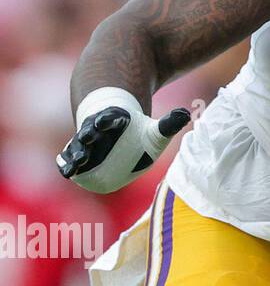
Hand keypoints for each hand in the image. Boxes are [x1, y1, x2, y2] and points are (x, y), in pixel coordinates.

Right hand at [57, 88, 189, 194]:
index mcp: (114, 119)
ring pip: (76, 145)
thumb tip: (187, 114)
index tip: (106, 120)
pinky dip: (66, 163)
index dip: (108, 118)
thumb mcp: (154, 130)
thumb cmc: (136, 131)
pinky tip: (67, 171)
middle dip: (88, 134)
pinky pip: (68, 158)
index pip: (110, 117)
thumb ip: (168, 124)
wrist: (113, 130)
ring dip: (75, 153)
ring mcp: (83, 141)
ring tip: (75, 163)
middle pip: (89, 130)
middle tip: (87, 138)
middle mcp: (95, 129)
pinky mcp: (76, 153)